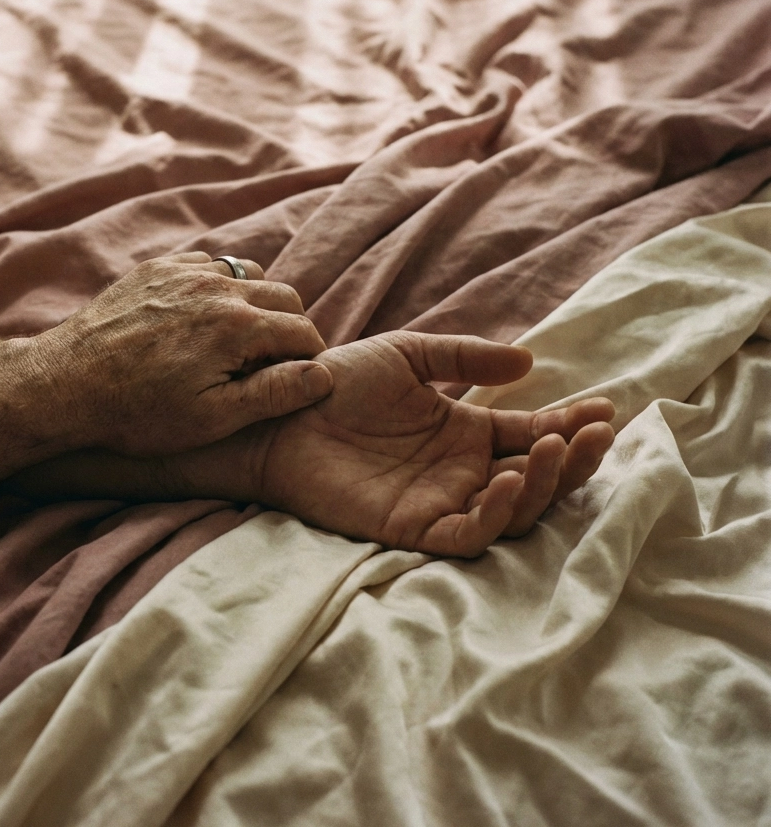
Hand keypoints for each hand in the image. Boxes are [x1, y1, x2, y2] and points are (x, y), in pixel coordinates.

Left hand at [29, 253, 332, 454]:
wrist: (65, 384)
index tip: (298, 380)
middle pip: (284, 296)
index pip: (304, 330)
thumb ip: (274, 393)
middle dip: (289, 328)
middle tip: (271, 364)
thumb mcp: (213, 418)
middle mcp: (217, 286)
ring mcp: (185, 271)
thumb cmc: (139, 412)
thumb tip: (324, 374)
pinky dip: (220, 286)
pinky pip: (209, 264)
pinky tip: (203, 319)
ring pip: (249, 274)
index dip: (310, 358)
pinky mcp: (158, 267)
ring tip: (239, 342)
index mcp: (238, 325)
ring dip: (256, 303)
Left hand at [204, 331, 614, 555]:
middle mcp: (461, 472)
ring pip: (514, 509)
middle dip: (574, 458)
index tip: (605, 407)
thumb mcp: (409, 355)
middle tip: (598, 432)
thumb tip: (529, 362)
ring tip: (560, 445)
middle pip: (536, 477)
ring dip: (545, 482)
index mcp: (465, 433)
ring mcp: (441, 502)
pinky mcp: (413, 528)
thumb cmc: (338, 383)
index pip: (531, 434)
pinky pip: (469, 532)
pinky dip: (496, 512)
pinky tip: (509, 478)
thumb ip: (465, 357)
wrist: (283, 411)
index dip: (569, 424)